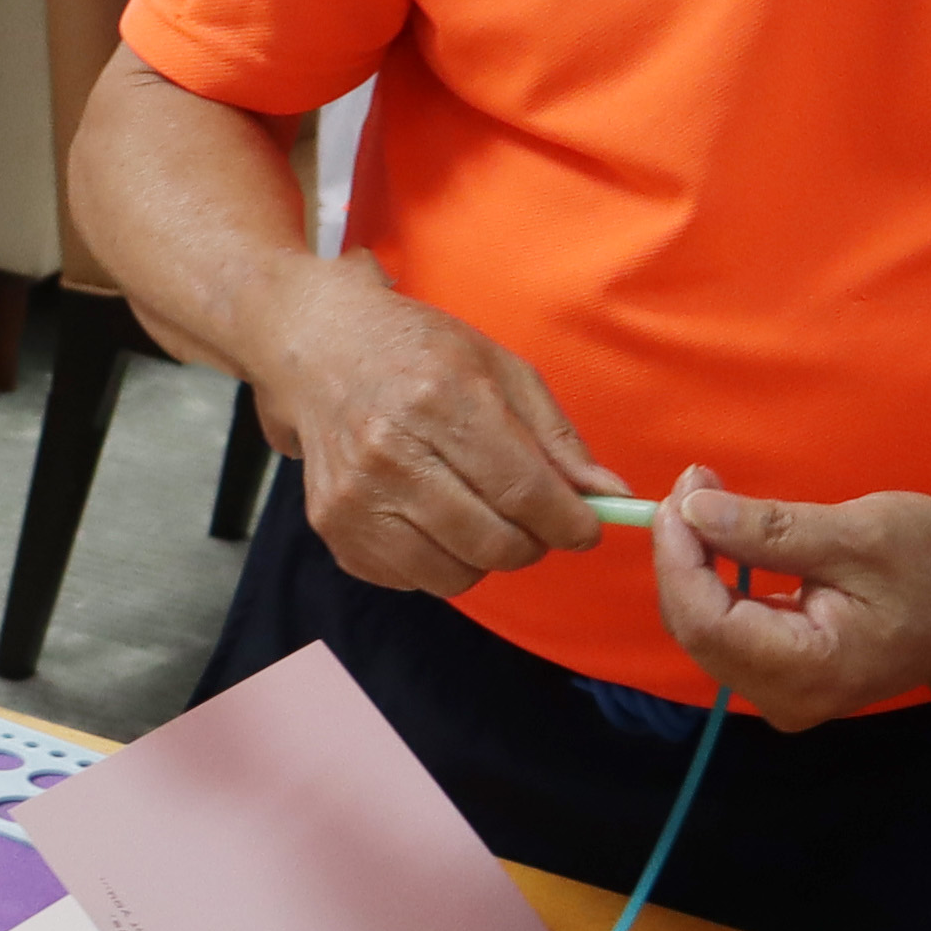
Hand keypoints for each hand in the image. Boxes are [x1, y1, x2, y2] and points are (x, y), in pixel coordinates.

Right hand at [239, 258, 623, 596]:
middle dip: (532, 543)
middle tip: (534, 521)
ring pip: (455, 575)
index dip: (570, 523)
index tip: (587, 529)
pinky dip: (438, 562)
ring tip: (481, 517)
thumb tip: (609, 495)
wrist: (321, 351)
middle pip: (494, 542)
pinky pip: (412, 579)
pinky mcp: (333, 527)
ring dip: (485, 558)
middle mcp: (390, 452)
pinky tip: (433, 519)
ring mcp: (355, 496)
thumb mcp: (501, 369)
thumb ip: (557, 438)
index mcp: (441, 399)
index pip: (524, 491)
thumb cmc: (421, 354)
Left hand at [644, 473, 930, 729]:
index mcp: (811, 671)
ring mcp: (791, 693)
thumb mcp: (861, 534)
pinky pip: (733, 631)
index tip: (680, 494)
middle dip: (683, 557)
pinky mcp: (794, 676)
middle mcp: (791, 698)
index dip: (678, 557)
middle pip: (698, 631)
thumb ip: (773, 530)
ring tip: (704, 501)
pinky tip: (724, 537)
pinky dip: (719, 582)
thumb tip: (693, 512)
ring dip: (697, 566)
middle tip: (693, 485)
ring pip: (708, 631)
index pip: (706, 622)